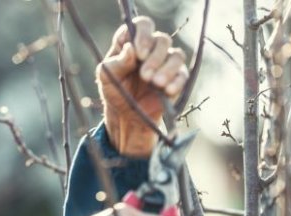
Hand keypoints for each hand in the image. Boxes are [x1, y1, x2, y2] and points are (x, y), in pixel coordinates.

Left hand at [97, 17, 188, 157]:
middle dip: (155, 58)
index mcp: (131, 42)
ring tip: (156, 84)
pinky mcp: (176, 77)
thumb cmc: (115, 91)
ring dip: (167, 69)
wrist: (127, 115)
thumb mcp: (107, 77)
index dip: (143, 36)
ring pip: (176, 55)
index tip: (139, 53)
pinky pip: (183, 74)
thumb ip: (117, 62)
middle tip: (145, 76)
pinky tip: (167, 90)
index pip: (142, 25)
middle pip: (162, 40)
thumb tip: (130, 48)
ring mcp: (165, 62)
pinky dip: (176, 81)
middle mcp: (151, 48)